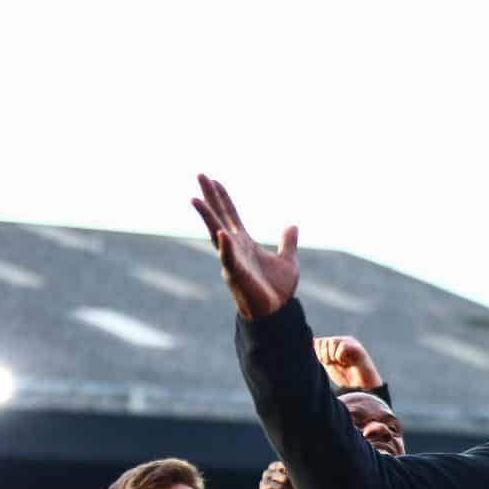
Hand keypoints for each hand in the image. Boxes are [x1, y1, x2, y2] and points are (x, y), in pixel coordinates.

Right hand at [191, 174, 298, 319]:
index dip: (223, 198)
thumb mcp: (287, 261)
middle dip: (210, 197)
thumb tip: (292, 226)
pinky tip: (222, 233)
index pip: (230, 215)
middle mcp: (234, 248)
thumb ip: (287, 243)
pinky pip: (229, 258)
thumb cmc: (277, 290)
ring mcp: (233, 259)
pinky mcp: (236, 274)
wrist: (277, 313)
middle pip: (219, 216)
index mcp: (245, 243)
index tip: (214, 180)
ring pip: (216, 233)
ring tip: (195, 199)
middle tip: (200, 176)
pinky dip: (226, 246)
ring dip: (207, 216)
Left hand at [315, 336, 383, 391]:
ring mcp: (350, 343)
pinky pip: (342, 346)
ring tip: (341, 364)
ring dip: (333, 356)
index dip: (318, 353)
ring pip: (332, 341)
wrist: (361, 388)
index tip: (326, 364)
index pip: (318, 341)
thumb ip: (320, 355)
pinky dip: (341, 357)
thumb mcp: (329, 366)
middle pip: (324, 341)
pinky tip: (347, 363)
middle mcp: (342, 341)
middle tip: (334, 364)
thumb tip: (311, 342)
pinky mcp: (357, 348)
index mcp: (335, 345)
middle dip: (325, 356)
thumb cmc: (346, 378)